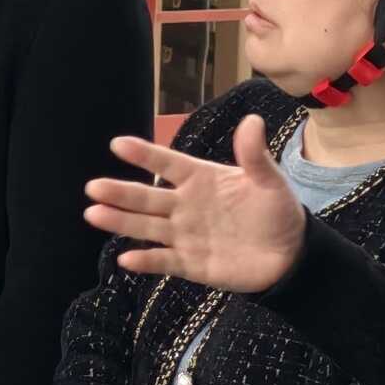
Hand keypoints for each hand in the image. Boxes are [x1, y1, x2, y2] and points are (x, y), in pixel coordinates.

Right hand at [85, 114, 303, 295]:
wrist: (291, 255)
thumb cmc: (277, 211)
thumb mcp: (270, 181)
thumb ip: (254, 156)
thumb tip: (251, 120)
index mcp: (201, 179)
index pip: (168, 164)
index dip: (145, 155)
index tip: (118, 144)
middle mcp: (186, 206)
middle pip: (147, 198)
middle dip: (120, 192)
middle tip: (94, 187)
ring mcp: (186, 235)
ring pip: (147, 227)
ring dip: (121, 221)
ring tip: (94, 215)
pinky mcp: (192, 264)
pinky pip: (164, 261)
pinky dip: (146, 261)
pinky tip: (126, 258)